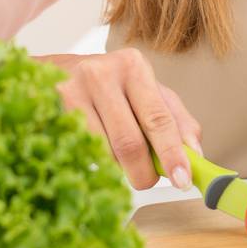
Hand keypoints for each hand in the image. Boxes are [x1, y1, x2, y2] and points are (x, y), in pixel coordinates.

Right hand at [38, 48, 202, 190]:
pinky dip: (94, 163)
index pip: (158, 118)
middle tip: (146, 180)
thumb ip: (175, 120)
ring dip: (117, 168)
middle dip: (143, 173)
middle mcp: (102, 73)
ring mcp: (73, 90)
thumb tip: (195, 153)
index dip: (172, 154)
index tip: (182, 179)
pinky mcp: (51, 111)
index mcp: (134, 67)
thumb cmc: (108, 87)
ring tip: (117, 155)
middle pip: (129, 142)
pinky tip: (94, 149)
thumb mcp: (147, 92)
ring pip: (103, 153)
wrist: (55, 72)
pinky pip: (80, 153)